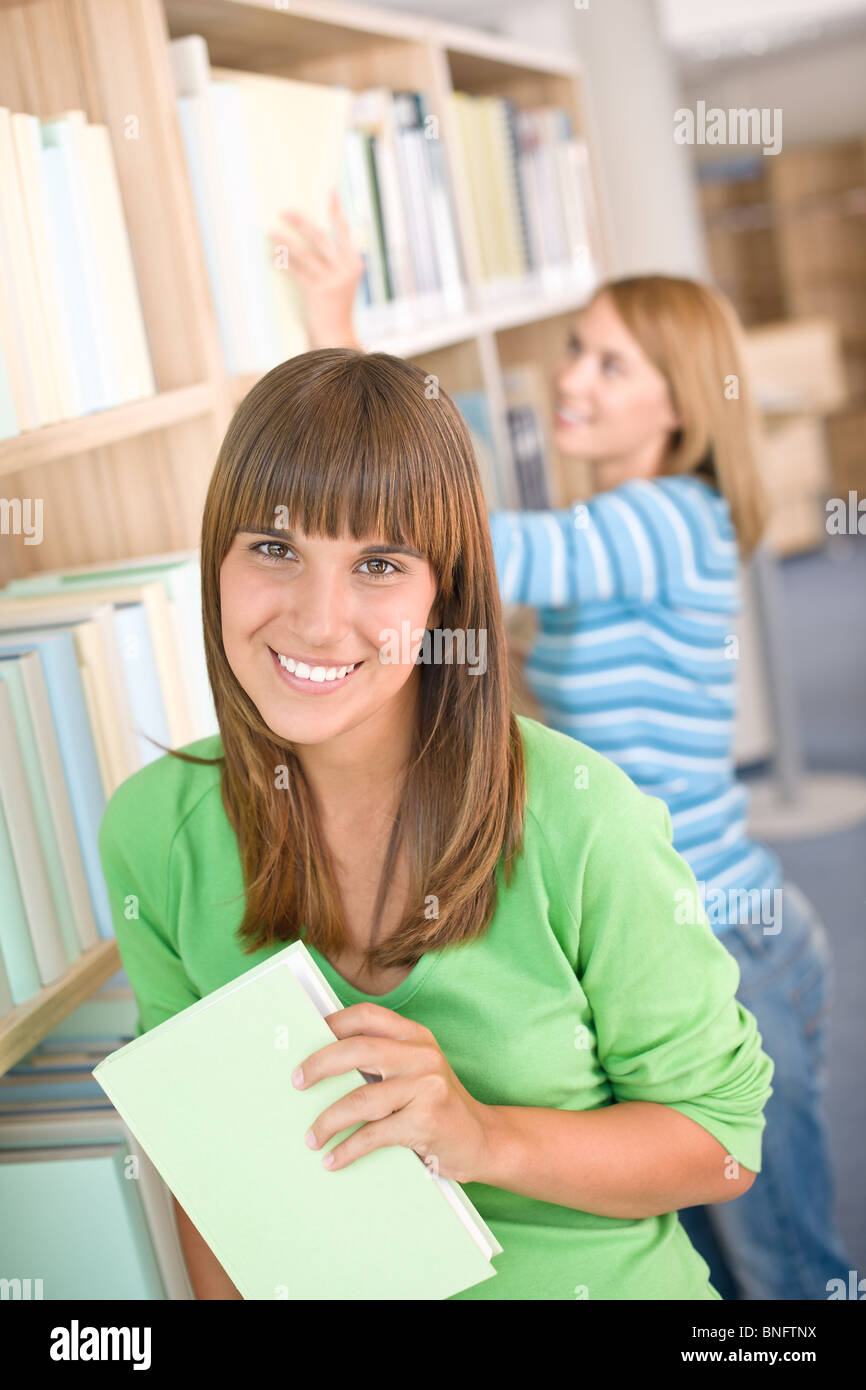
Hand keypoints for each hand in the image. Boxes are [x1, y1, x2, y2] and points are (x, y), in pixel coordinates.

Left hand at [270, 187, 363, 349]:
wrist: (336, 336)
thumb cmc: (335, 307)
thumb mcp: (342, 281)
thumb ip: (334, 261)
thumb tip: (310, 236)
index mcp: (355, 264)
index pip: (344, 232)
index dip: (337, 210)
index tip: (331, 191)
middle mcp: (346, 270)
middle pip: (321, 238)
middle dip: (301, 223)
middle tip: (284, 211)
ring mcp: (333, 281)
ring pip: (305, 254)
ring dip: (286, 242)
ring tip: (271, 233)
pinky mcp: (318, 292)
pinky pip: (297, 271)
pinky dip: (284, 262)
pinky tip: (273, 255)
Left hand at [292, 1001, 492, 1182]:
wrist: (483, 1139)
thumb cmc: (437, 1105)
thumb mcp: (416, 1070)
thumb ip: (382, 1060)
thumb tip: (321, 1062)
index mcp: (415, 1036)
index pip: (367, 1016)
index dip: (332, 1023)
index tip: (305, 1039)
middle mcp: (422, 1055)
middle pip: (358, 1049)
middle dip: (319, 1065)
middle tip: (297, 1082)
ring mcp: (426, 1087)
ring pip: (362, 1098)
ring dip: (329, 1120)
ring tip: (311, 1137)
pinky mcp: (426, 1121)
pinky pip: (374, 1135)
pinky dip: (347, 1149)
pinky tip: (333, 1159)